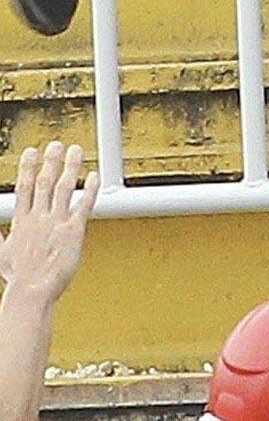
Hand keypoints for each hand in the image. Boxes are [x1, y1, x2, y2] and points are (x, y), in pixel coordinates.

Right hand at [0, 144, 97, 306]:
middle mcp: (38, 218)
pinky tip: (94, 176)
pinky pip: (83, 205)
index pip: (23, 188)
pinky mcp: (73, 230)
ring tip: (76, 150)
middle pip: (44, 183)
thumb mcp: (2, 254)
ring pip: (64, 188)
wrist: (32, 291)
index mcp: (22, 222)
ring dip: (70, 167)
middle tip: (55, 144)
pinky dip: (90, 189)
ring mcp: (56, 222)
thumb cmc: (20, 278)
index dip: (27, 168)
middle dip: (50, 161)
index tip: (30, 152)